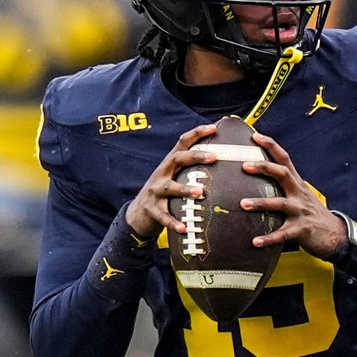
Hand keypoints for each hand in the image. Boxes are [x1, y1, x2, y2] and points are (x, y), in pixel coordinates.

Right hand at [124, 123, 219, 239]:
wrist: (137, 215)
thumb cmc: (164, 194)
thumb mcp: (174, 177)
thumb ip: (191, 169)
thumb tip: (219, 159)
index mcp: (170, 164)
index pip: (182, 143)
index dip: (197, 133)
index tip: (214, 127)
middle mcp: (162, 174)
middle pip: (177, 159)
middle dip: (195, 156)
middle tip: (214, 157)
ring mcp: (155, 192)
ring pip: (170, 188)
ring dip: (185, 189)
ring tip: (200, 192)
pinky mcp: (152, 210)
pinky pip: (163, 216)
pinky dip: (173, 222)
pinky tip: (183, 228)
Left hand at [241, 132, 345, 258]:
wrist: (335, 235)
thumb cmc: (312, 214)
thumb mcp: (300, 195)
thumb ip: (283, 186)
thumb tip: (260, 177)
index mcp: (297, 183)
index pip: (284, 159)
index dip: (271, 145)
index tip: (255, 135)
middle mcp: (298, 194)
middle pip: (283, 174)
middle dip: (264, 167)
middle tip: (245, 165)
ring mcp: (300, 211)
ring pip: (280, 203)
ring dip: (260, 203)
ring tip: (243, 204)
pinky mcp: (301, 230)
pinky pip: (283, 234)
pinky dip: (269, 238)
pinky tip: (255, 241)